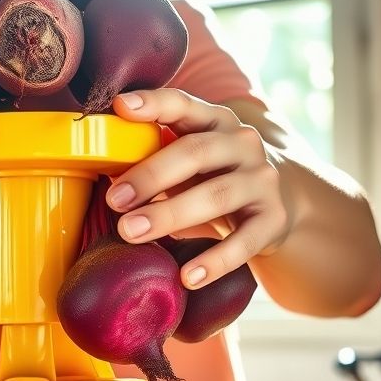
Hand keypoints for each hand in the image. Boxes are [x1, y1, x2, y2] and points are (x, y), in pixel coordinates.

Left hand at [105, 89, 290, 288]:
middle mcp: (242, 143)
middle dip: (150, 176)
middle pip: (195, 152)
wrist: (277, 203)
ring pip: (216, 195)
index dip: (153, 103)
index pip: (183, 104)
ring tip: (131, 233)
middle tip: (114, 201)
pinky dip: (215, 261)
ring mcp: (262, 180)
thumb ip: (153, 159)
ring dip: (170, 215)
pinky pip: (244, 241)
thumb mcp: (189, 162)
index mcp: (215, 121)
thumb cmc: (213, 178)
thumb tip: (102, 173)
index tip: (121, 106)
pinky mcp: (274, 218)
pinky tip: (188, 276)